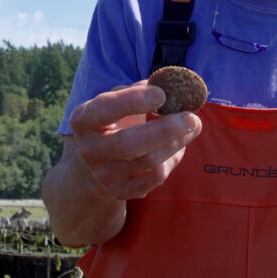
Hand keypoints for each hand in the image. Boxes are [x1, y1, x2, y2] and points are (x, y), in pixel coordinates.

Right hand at [69, 81, 201, 200]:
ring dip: (176, 143)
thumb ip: (140, 90)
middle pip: (129, 144)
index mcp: (84, 119)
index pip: (105, 109)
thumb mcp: (118, 100)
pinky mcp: (119, 191)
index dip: (132, 101)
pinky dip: (171, 161)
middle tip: (192, 118)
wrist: (98, 162)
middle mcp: (89, 149)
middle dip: (164, 130)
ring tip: (192, 126)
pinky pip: (154, 178)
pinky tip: (177, 148)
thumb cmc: (115, 120)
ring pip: (147, 162)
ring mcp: (103, 174)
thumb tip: (170, 85)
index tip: (161, 94)